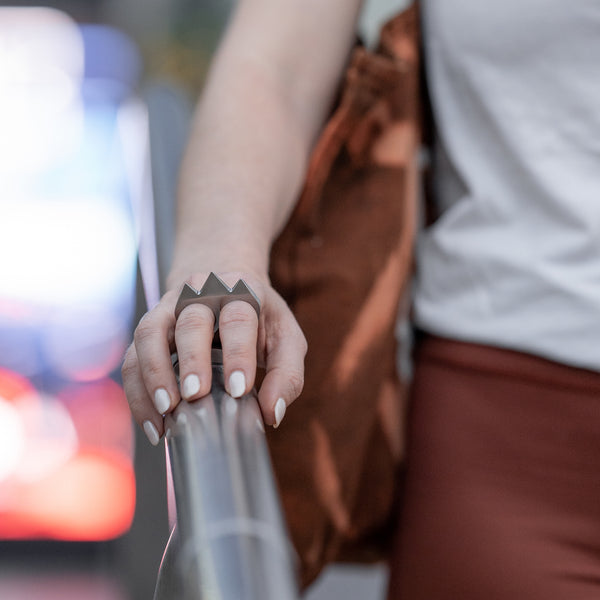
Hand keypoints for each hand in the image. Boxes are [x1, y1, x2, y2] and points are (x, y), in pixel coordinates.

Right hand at [122, 271, 306, 444]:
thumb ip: (287, 375)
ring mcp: (169, 308)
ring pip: (151, 333)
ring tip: (165, 410)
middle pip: (191, 322)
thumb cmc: (260, 320)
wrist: (225, 285)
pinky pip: (133, 356)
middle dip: (192, 360)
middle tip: (195, 395)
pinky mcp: (149, 328)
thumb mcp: (286, 339)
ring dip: (154, 373)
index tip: (239, 389)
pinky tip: (153, 422)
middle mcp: (201, 294)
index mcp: (242, 293)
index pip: (239, 319)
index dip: (238, 353)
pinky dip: (137, 391)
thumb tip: (272, 414)